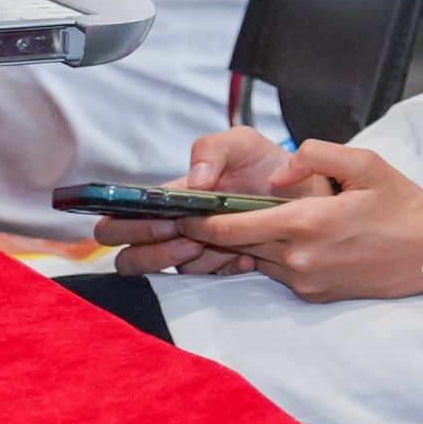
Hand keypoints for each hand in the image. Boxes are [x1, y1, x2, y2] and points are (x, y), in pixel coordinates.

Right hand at [82, 127, 299, 273]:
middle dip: (153, 251)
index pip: (116, 222)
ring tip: (229, 244)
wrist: (306, 191)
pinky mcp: (220, 266)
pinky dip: (227, 268)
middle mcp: (172, 227)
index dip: (126, 228)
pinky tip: (250, 255)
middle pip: (129, 257)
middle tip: (190, 238)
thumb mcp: (242, 143)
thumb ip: (212, 149)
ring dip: (197, 260)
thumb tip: (193, 182)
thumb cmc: (267, 165)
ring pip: (173, 271)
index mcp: (165, 199)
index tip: (165, 221)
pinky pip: (209, 280)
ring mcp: (194, 250)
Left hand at [147, 137, 422, 300]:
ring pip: (257, 259)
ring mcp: (305, 281)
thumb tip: (278, 170)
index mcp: (305, 223)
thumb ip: (314, 155)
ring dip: (247, 243)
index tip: (179, 212)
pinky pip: (279, 273)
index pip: (229, 228)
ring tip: (244, 223)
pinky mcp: (314, 295)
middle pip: (236, 246)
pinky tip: (288, 239)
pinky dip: (273, 256)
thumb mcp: (365, 163)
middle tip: (194, 216)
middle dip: (213, 232)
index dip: (197, 222)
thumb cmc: (401, 204)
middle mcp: (298, 258)